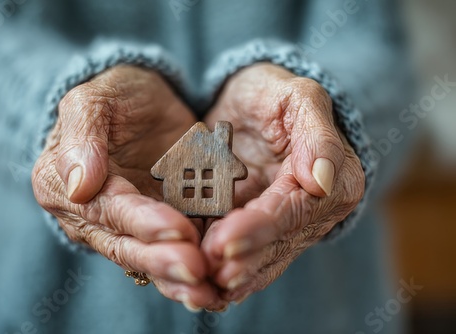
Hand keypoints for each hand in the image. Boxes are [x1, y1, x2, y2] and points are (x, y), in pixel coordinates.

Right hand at [32, 65, 226, 310]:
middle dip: (162, 261)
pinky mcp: (158, 224)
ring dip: (178, 278)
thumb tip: (79, 185)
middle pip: (126, 245)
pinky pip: (174, 250)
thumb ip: (82, 136)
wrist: (144, 101)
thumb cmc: (115, 94)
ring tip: (209, 292)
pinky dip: (194, 266)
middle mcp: (92, 215)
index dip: (141, 223)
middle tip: (198, 271)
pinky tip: (218, 283)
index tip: (178, 232)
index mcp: (64, 186)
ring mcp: (126, 224)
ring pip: (150, 257)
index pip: (106, 210)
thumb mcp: (93, 100)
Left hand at [201, 63, 364, 303]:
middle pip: (276, 242)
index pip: (293, 210)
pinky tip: (201, 288)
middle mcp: (313, 212)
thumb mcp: (299, 96)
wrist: (251, 104)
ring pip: (261, 259)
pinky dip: (224, 272)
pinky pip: (244, 256)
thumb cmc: (276, 93)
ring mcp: (284, 225)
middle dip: (241, 259)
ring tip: (200, 289)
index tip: (225, 242)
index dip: (260, 229)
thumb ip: (317, 134)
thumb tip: (323, 179)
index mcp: (334, 182)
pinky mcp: (257, 229)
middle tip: (206, 269)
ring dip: (232, 276)